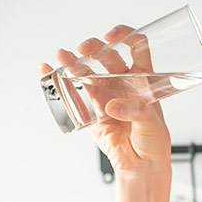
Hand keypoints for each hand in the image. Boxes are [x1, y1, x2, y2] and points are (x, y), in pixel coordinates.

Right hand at [40, 25, 171, 175]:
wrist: (140, 165)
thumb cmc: (154, 141)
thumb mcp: (152, 123)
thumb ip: (135, 111)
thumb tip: (112, 105)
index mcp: (142, 79)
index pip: (136, 46)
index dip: (124, 36)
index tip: (112, 37)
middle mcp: (122, 82)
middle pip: (107, 55)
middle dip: (94, 48)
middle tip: (85, 49)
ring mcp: (104, 94)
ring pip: (87, 71)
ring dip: (73, 61)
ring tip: (63, 57)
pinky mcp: (89, 109)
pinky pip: (72, 92)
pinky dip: (58, 80)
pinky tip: (48, 71)